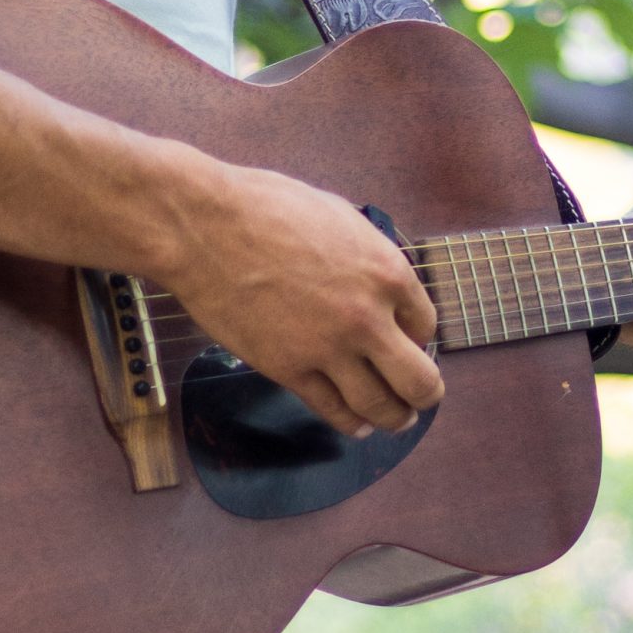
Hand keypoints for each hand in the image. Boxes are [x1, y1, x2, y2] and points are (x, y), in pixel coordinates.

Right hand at [162, 159, 443, 436]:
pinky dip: (351, 422)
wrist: (205, 227)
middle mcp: (368, 317)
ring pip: (381, 407)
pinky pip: (334, 411)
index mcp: (387, 272)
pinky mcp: (289, 370)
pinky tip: (356, 423)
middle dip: (424, 393)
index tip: (407, 342)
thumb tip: (385, 283)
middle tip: (421, 396)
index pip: (426, 326)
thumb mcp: (341, 218)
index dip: (418, 338)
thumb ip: (370, 257)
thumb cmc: (267, 209)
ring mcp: (329, 349)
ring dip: (395, 418)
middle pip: (419, 380)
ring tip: (396, 418)